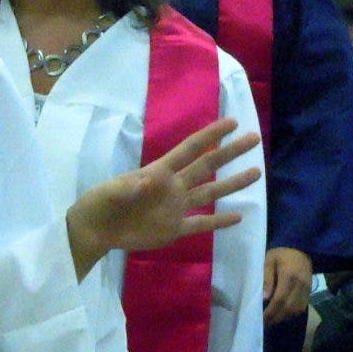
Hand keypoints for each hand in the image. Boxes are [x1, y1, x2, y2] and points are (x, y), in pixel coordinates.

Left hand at [67, 119, 260, 277]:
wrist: (96, 229)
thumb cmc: (101, 202)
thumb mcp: (112, 192)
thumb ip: (132, 187)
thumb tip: (153, 179)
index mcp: (159, 172)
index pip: (189, 149)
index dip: (210, 135)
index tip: (231, 122)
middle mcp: (173, 187)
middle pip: (207, 166)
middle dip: (230, 152)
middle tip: (254, 139)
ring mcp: (176, 208)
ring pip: (211, 193)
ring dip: (233, 184)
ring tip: (256, 173)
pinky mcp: (174, 229)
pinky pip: (201, 224)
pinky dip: (220, 222)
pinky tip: (239, 217)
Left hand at [263, 247, 311, 325]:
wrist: (300, 249)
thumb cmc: (280, 254)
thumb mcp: (268, 261)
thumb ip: (267, 279)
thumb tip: (264, 298)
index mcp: (289, 277)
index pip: (280, 300)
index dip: (271, 312)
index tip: (261, 319)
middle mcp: (301, 286)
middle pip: (289, 308)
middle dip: (276, 318)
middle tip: (264, 323)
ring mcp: (307, 290)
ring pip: (297, 310)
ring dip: (284, 317)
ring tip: (271, 320)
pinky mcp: (309, 292)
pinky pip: (301, 307)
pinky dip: (291, 313)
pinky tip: (281, 314)